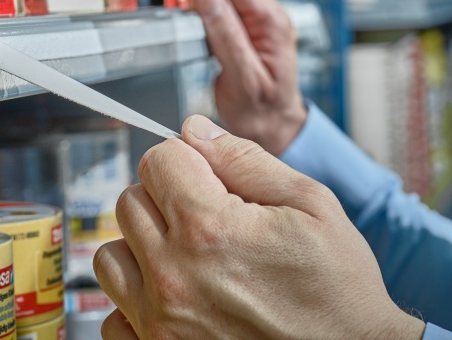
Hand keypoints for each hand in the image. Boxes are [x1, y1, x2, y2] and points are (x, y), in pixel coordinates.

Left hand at [93, 116, 424, 339]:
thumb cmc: (339, 292)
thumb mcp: (311, 205)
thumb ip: (245, 160)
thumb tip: (194, 131)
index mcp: (210, 230)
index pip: (158, 160)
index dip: (188, 160)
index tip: (211, 178)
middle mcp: (174, 278)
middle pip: (130, 201)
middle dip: (166, 198)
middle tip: (210, 218)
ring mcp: (159, 324)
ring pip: (112, 256)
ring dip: (144, 249)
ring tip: (191, 259)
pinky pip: (114, 316)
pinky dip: (138, 304)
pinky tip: (180, 300)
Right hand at [188, 0, 306, 154]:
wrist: (273, 125)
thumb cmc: (262, 111)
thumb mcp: (243, 82)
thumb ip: (228, 40)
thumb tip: (209, 1)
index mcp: (272, 22)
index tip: (193, 12)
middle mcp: (268, 12)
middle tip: (194, 22)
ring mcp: (258, 16)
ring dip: (204, 0)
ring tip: (202, 32)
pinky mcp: (247, 22)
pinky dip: (207, 10)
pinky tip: (207, 34)